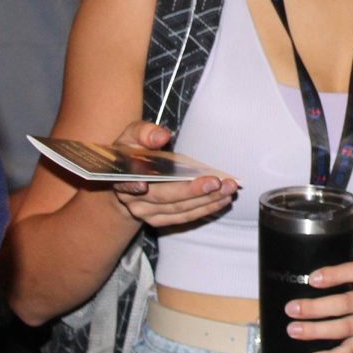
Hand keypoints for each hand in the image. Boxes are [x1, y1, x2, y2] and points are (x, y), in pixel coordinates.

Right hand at [110, 121, 237, 227]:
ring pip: (179, 210)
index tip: (146, 186)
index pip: (130, 184)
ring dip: (207, 201)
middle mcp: (135, 201)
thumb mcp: (133, 136)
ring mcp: (148, 214)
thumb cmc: (133, 152)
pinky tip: (222, 200)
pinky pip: (185, 217)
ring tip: (228, 189)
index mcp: (123, 178)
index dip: (136, 186)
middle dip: (193, 191)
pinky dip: (205, 209)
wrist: (127, 178)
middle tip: (218, 182)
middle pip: (165, 199)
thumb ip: (145, 133)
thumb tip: (162, 136)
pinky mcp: (162, 220)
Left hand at [284, 260, 352, 352]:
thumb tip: (311, 272)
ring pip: (344, 328)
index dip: (334, 275)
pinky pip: (350, 349)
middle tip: (292, 308)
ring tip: (294, 329)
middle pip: (345, 304)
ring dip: (317, 330)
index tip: (312, 278)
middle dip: (316, 307)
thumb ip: (345, 270)